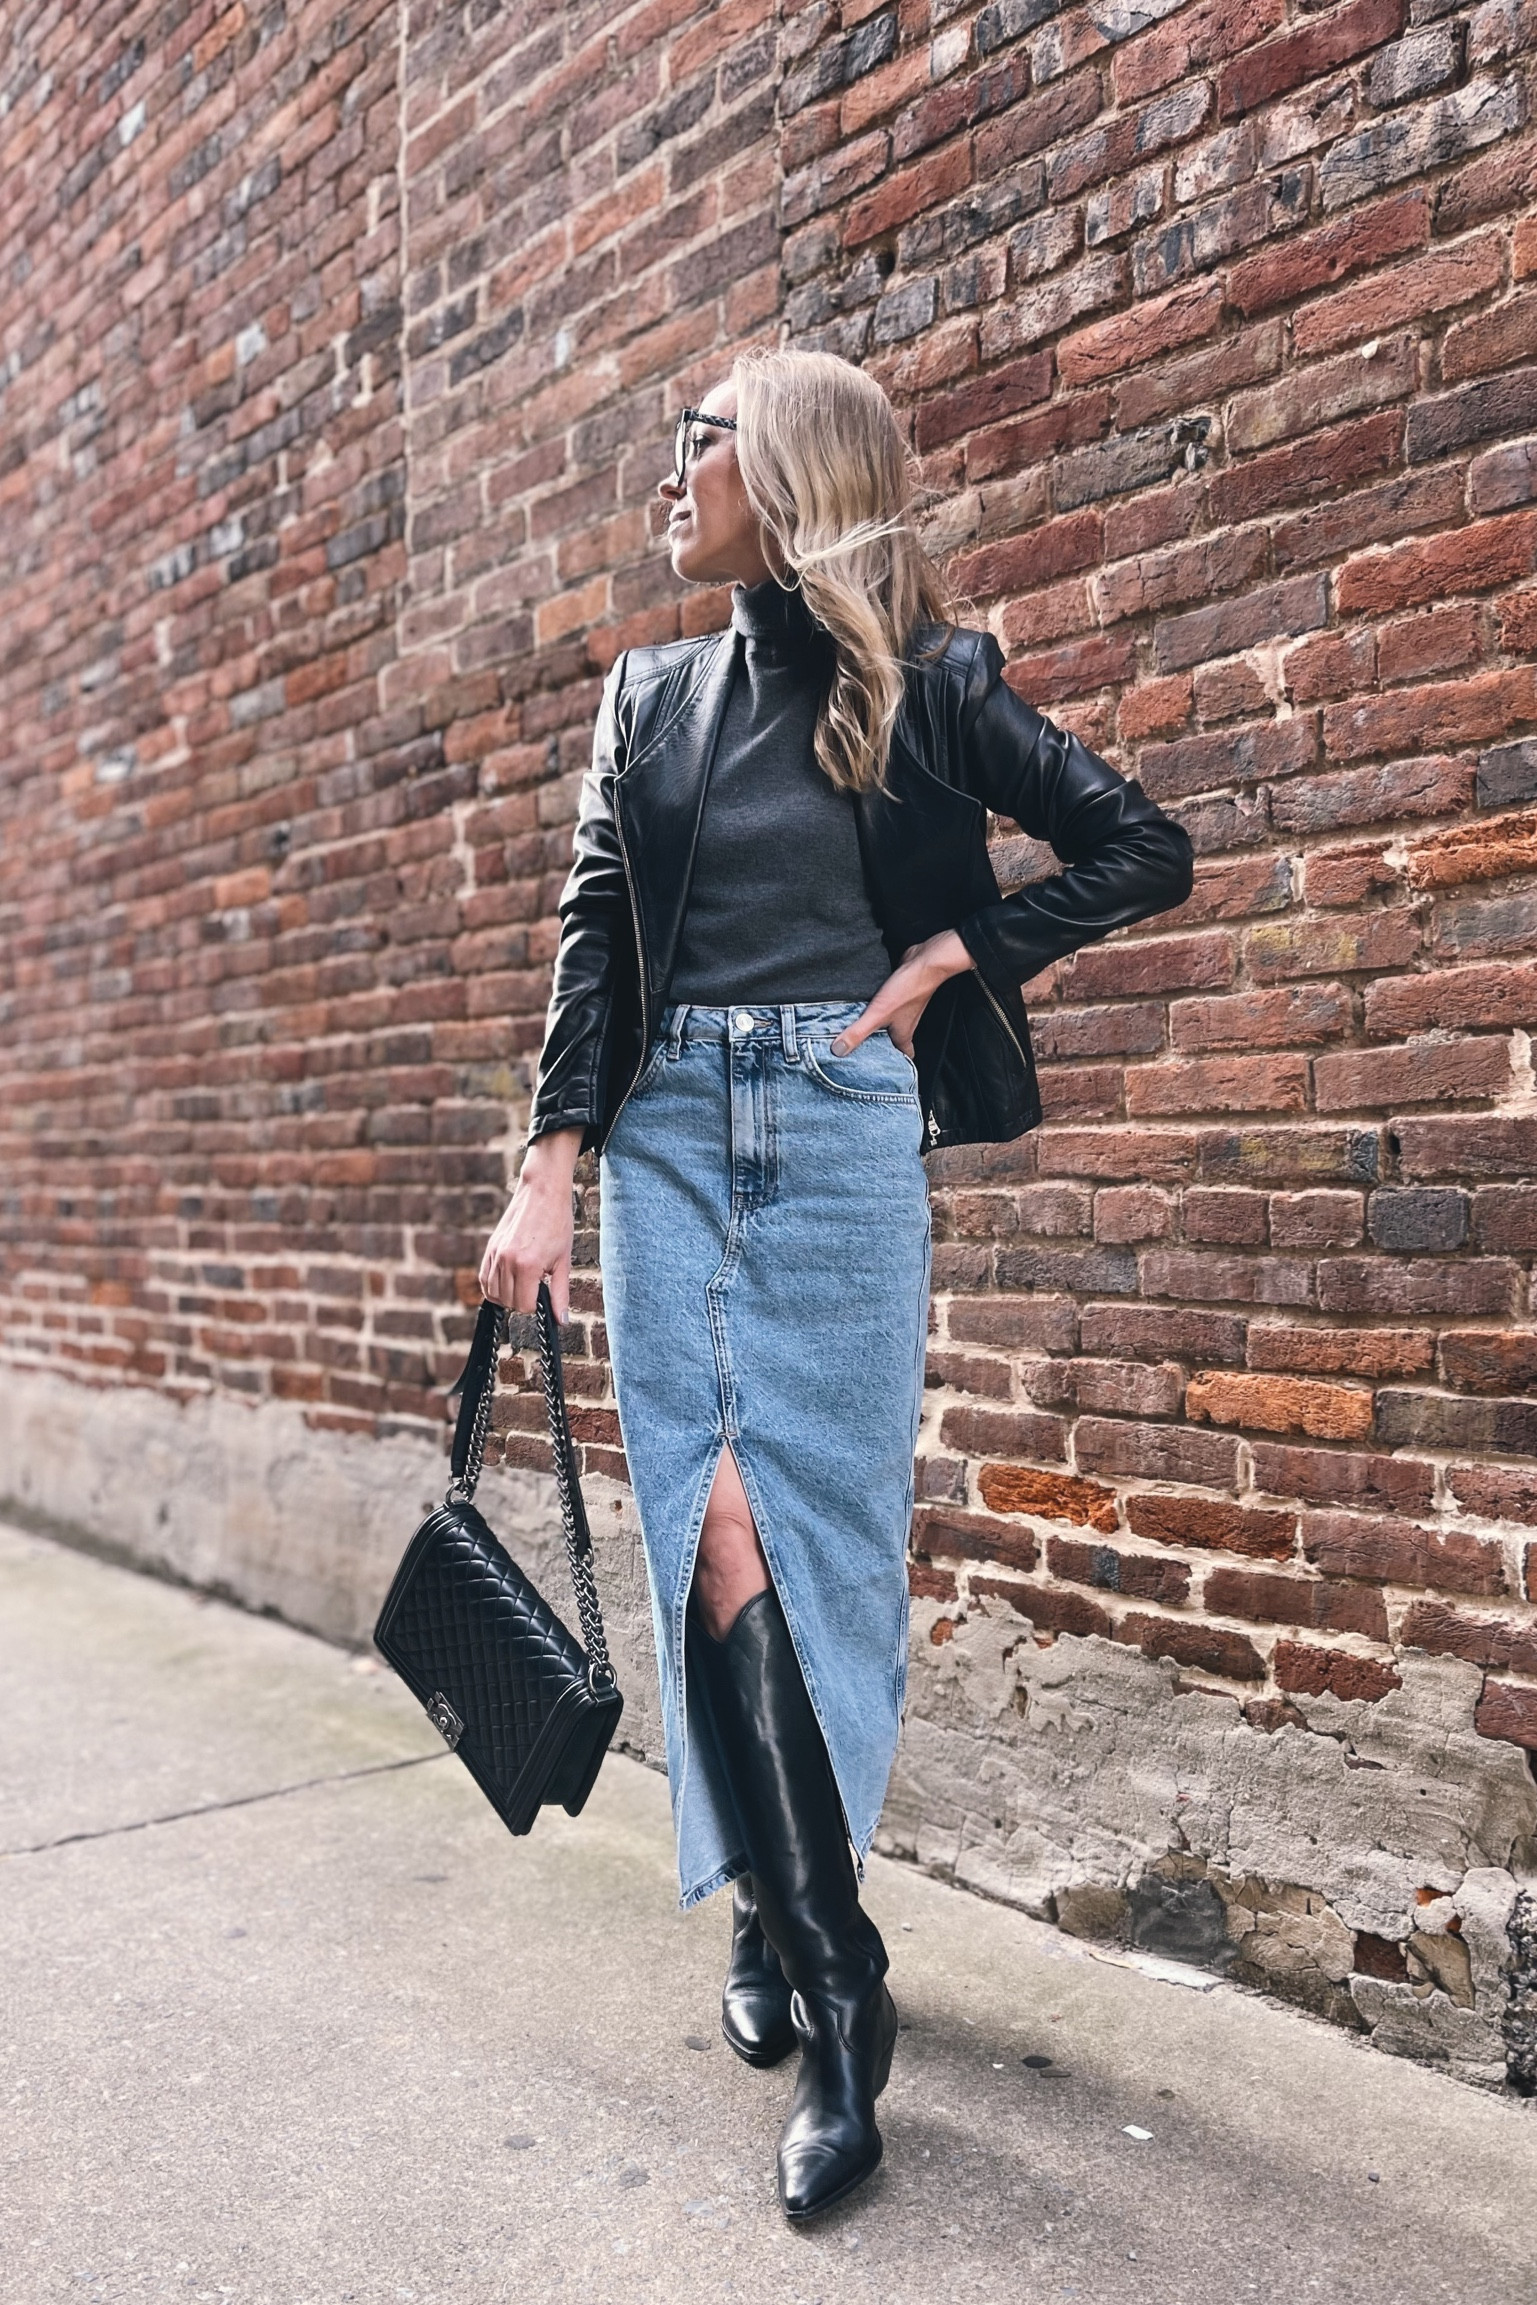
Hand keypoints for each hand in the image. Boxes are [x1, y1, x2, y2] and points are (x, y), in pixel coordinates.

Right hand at [477, 1126, 583, 1321]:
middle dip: (523, 1301)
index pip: (525, 1306)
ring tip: (525, 1284)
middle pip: (508, 1302)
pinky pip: (484, 1278)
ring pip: (493, 1293)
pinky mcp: (490, 1247)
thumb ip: (560, 1294)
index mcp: (528, 1266)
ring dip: (508, 1296)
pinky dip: (492, 1286)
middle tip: (538, 1287)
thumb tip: (561, 1321)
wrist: (543, 1190)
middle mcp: (507, 1261)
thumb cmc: (558, 1222)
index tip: (545, 1295)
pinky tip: (507, 1283)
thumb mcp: (564, 1261)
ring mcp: (496, 1254)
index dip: (537, 1306)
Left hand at [829, 929, 975, 1057]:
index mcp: (903, 1034)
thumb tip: (838, 1050)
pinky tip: (863, 1004)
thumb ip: (858, 1032)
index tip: (883, 1072)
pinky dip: (876, 1007)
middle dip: (880, 1046)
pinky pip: (886, 1005)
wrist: (925, 962)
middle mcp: (905, 1022)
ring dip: (876, 1026)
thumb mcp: (878, 1014)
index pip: (903, 1056)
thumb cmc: (909, 989)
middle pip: (893, 1040)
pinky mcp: (898, 992)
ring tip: (857, 1030)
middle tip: (862, 1051)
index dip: (895, 1065)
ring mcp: (902, 1007)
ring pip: (889, 1022)